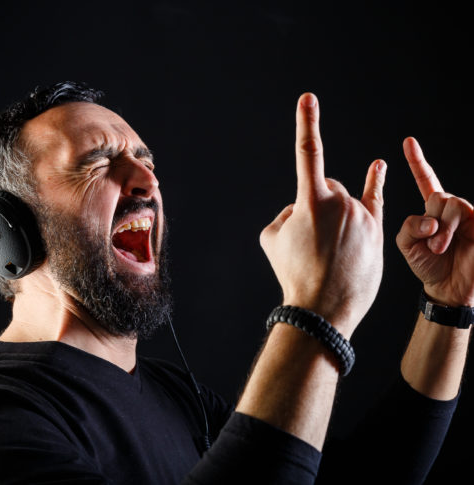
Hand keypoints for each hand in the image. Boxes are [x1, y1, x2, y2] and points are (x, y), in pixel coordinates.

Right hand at [260, 93, 385, 337]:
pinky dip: (373, 183)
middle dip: (316, 205)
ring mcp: (362, 216)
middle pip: (326, 188)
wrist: (323, 308)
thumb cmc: (293, 273)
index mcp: (312, 201)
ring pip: (343, 201)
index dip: (307, 123)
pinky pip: (374, 200)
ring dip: (332, 216)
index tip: (308, 98)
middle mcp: (341, 202)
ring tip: (327, 248)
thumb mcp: (271, 239)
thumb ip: (283, 213)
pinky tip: (378, 167)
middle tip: (311, 240)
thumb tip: (298, 208)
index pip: (307, 154)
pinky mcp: (377, 231)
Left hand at [396, 137, 473, 305]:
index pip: (426, 180)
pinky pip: (469, 215)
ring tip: (440, 247)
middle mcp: (452, 209)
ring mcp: (470, 216)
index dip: (417, 161)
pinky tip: (460, 239)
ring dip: (443, 228)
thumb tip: (431, 220)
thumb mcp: (408, 245)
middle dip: (431, 220)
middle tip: (432, 244)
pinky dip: (454, 228)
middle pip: (438, 195)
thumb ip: (409, 227)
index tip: (408, 141)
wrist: (449, 288)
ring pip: (452, 203)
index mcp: (433, 211)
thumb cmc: (429, 266)